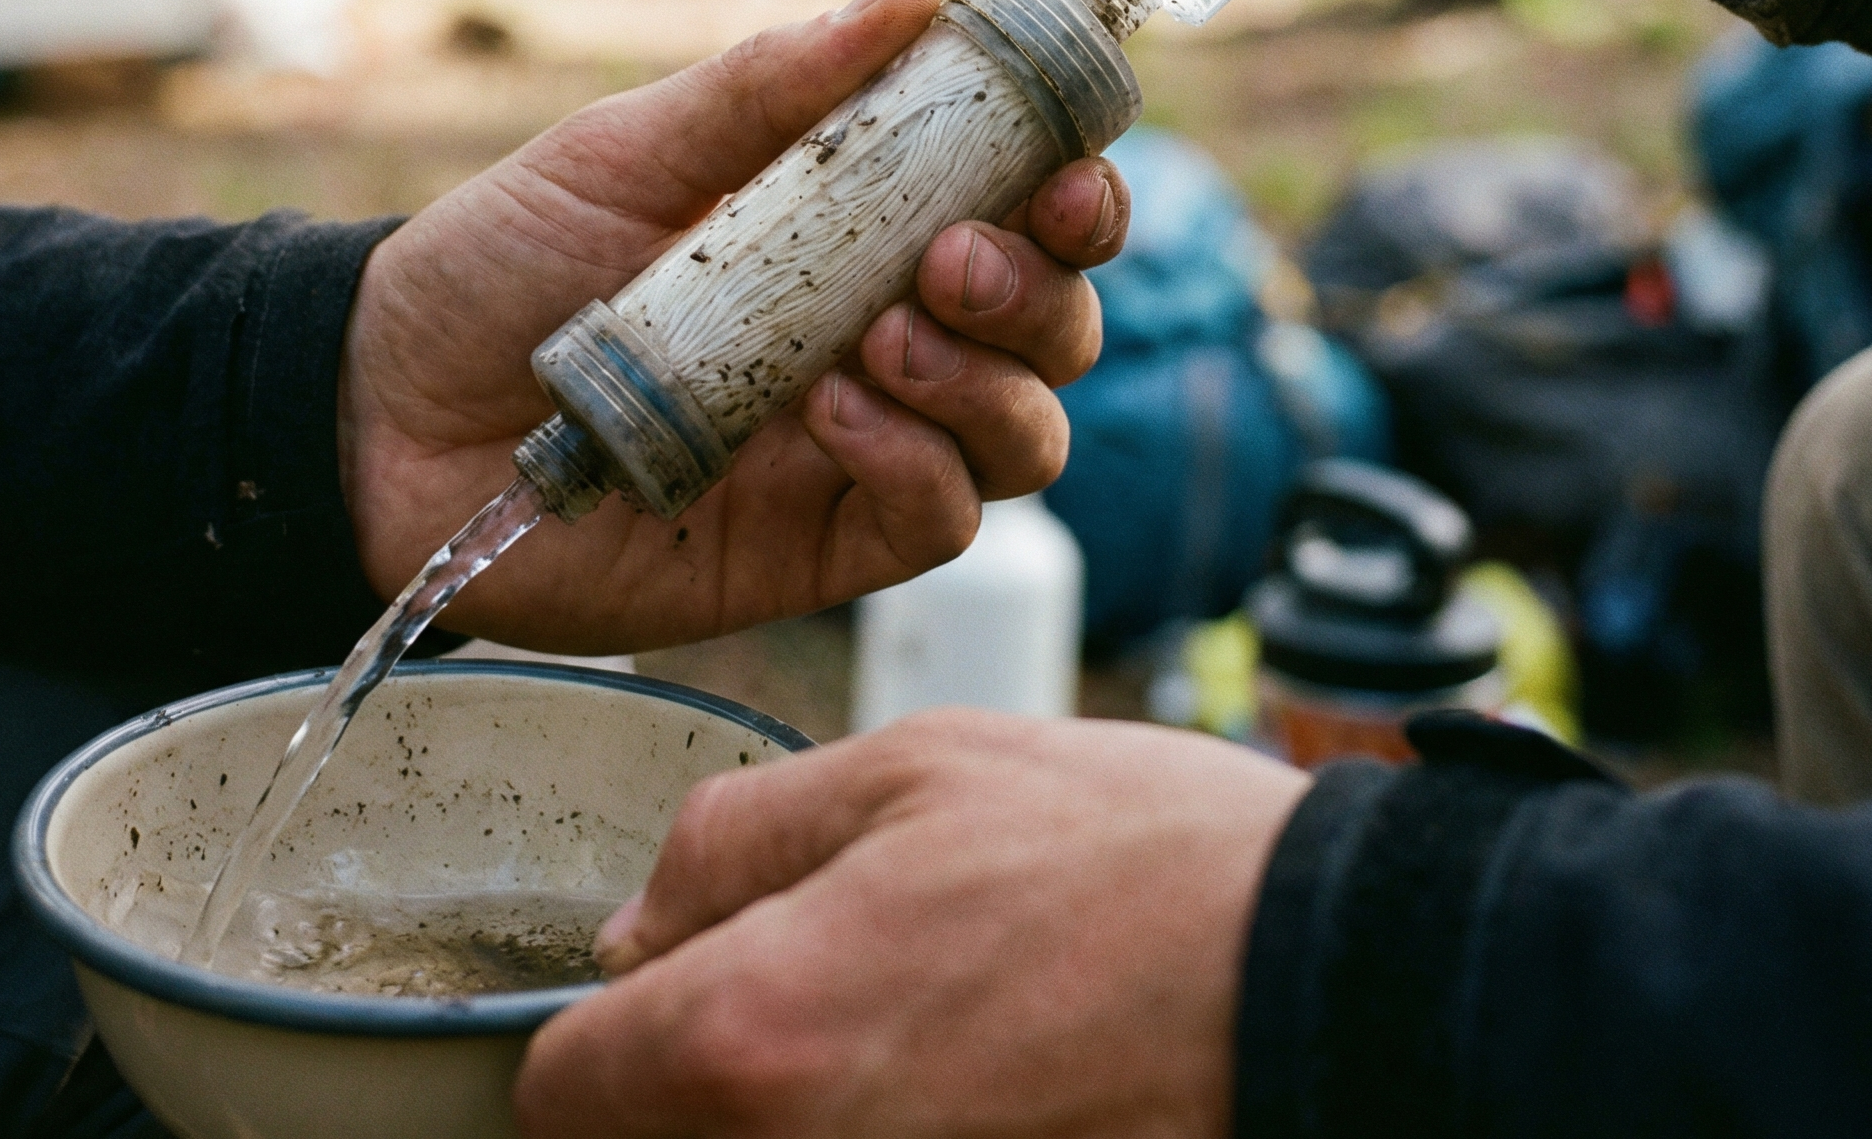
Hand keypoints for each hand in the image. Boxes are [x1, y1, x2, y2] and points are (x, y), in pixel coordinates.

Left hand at [337, 0, 1128, 651]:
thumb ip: (773, 83)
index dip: (1077, 198)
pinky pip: (939, 520)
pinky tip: (833, 418)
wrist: (381, 410)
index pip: (1027, 220)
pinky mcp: (815, 546)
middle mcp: (885, 344)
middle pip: (1054, 331)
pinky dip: (920, 465)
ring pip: (1024, 435)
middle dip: (1040, 291)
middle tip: (949, 258)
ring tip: (882, 341)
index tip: (1063, 172)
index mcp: (863, 238)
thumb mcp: (631, 148)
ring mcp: (858, 451)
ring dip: (988, 380)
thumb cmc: (505, 261)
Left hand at [513, 710, 1309, 1138]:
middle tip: (813, 991)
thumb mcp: (913, 768)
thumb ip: (735, 840)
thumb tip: (637, 928)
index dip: (604, 1023)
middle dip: (688, 1075)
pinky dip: (871, 1134)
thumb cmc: (1126, 861)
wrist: (1315, 979)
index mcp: (752, 1039)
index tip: (673, 984)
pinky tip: (966, 1076)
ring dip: (786, 1107)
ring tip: (910, 1025)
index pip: (556, 1093)